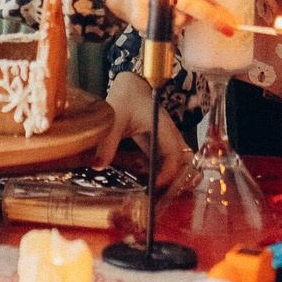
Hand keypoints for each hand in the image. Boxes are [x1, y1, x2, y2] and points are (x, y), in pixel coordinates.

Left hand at [104, 70, 192, 185]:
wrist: (132, 85)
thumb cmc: (128, 96)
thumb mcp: (115, 119)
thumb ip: (107, 142)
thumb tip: (99, 164)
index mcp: (163, 127)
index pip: (174, 155)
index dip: (167, 173)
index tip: (153, 186)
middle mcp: (170, 135)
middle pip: (183, 163)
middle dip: (175, 180)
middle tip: (158, 196)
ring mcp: (168, 139)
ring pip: (178, 164)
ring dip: (168, 178)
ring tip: (151, 191)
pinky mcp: (161, 143)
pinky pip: (167, 162)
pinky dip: (160, 172)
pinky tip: (144, 177)